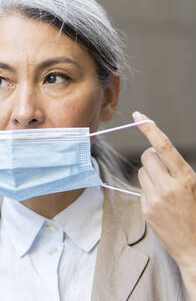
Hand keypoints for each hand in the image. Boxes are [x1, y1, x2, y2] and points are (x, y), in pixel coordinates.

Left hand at [134, 111, 195, 297]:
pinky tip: (162, 203)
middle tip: (162, 166)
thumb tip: (160, 153)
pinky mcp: (146, 209)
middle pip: (147, 157)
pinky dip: (149, 190)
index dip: (149, 129)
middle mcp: (168, 187)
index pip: (163, 147)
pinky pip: (141, 189)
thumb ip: (181, 170)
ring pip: (141, 172)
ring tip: (165, 188)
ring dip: (149, 174)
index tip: (139, 116)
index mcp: (186, 178)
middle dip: (151, 156)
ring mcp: (155, 199)